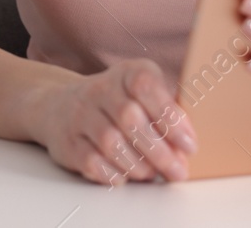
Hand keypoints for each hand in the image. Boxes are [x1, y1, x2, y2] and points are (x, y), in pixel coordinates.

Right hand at [23, 59, 197, 185]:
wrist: (61, 107)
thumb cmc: (116, 103)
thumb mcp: (142, 95)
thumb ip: (165, 114)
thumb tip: (185, 148)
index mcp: (126, 73)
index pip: (146, 87)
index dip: (170, 116)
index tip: (189, 144)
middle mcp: (100, 89)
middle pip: (130, 119)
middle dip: (159, 151)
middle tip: (177, 171)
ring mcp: (80, 115)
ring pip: (110, 143)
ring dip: (138, 165)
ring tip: (152, 174)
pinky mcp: (67, 142)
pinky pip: (91, 162)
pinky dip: (113, 174)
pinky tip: (125, 177)